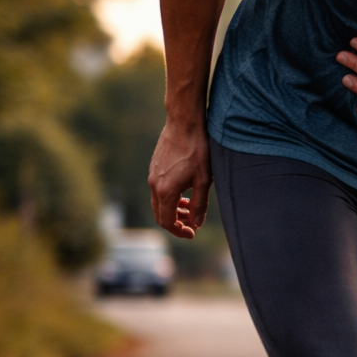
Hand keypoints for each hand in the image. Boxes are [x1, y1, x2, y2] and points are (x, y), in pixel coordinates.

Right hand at [148, 120, 210, 238]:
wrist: (184, 123)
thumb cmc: (197, 150)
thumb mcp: (204, 180)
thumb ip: (199, 205)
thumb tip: (196, 224)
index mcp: (165, 191)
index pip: (166, 221)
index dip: (179, 231)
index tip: (192, 233)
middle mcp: (154, 184)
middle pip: (160, 214)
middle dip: (176, 223)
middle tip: (193, 224)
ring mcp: (152, 175)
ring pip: (159, 202)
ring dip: (174, 210)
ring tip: (191, 209)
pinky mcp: (154, 167)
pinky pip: (159, 190)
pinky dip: (171, 198)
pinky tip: (185, 194)